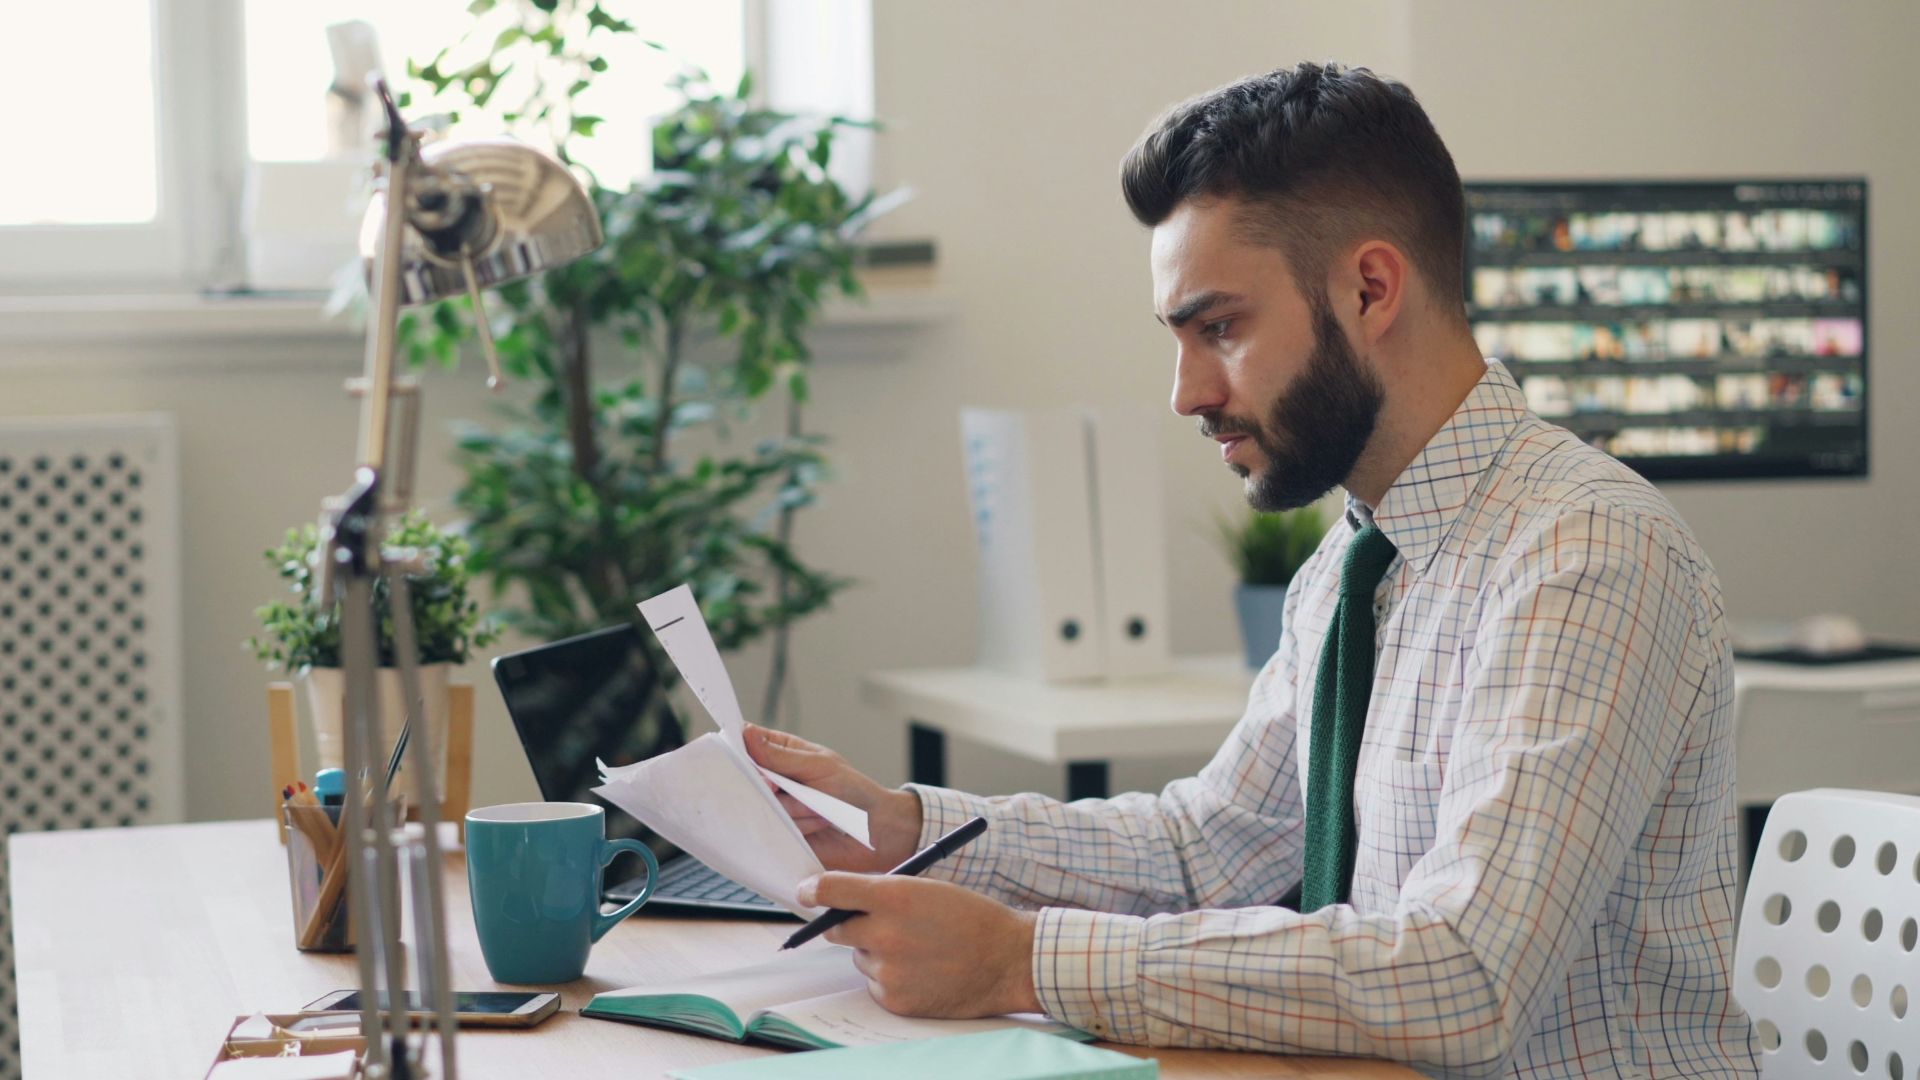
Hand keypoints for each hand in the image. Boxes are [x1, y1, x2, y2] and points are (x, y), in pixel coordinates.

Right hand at [745, 724, 922, 873]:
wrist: (875, 831)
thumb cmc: (853, 791)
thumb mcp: (818, 765)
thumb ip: (781, 756)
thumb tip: (747, 734)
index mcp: (782, 753)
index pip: (747, 743)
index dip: (738, 748)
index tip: (742, 755)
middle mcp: (774, 780)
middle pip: (746, 778)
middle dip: (771, 784)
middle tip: (787, 787)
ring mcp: (775, 808)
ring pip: (762, 805)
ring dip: (795, 808)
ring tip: (819, 808)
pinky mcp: (780, 834)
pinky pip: (774, 830)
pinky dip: (800, 826)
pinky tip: (818, 824)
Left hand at [797, 873, 1040, 1017]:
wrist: (1008, 960)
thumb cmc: (971, 918)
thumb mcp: (928, 888)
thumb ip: (884, 892)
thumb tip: (843, 900)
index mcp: (894, 896)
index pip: (831, 890)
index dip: (812, 890)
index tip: (806, 891)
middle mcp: (885, 934)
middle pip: (837, 928)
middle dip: (849, 923)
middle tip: (875, 923)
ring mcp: (888, 970)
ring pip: (860, 958)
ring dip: (877, 952)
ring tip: (919, 949)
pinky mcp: (894, 999)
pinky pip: (875, 984)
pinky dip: (891, 978)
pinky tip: (922, 970)